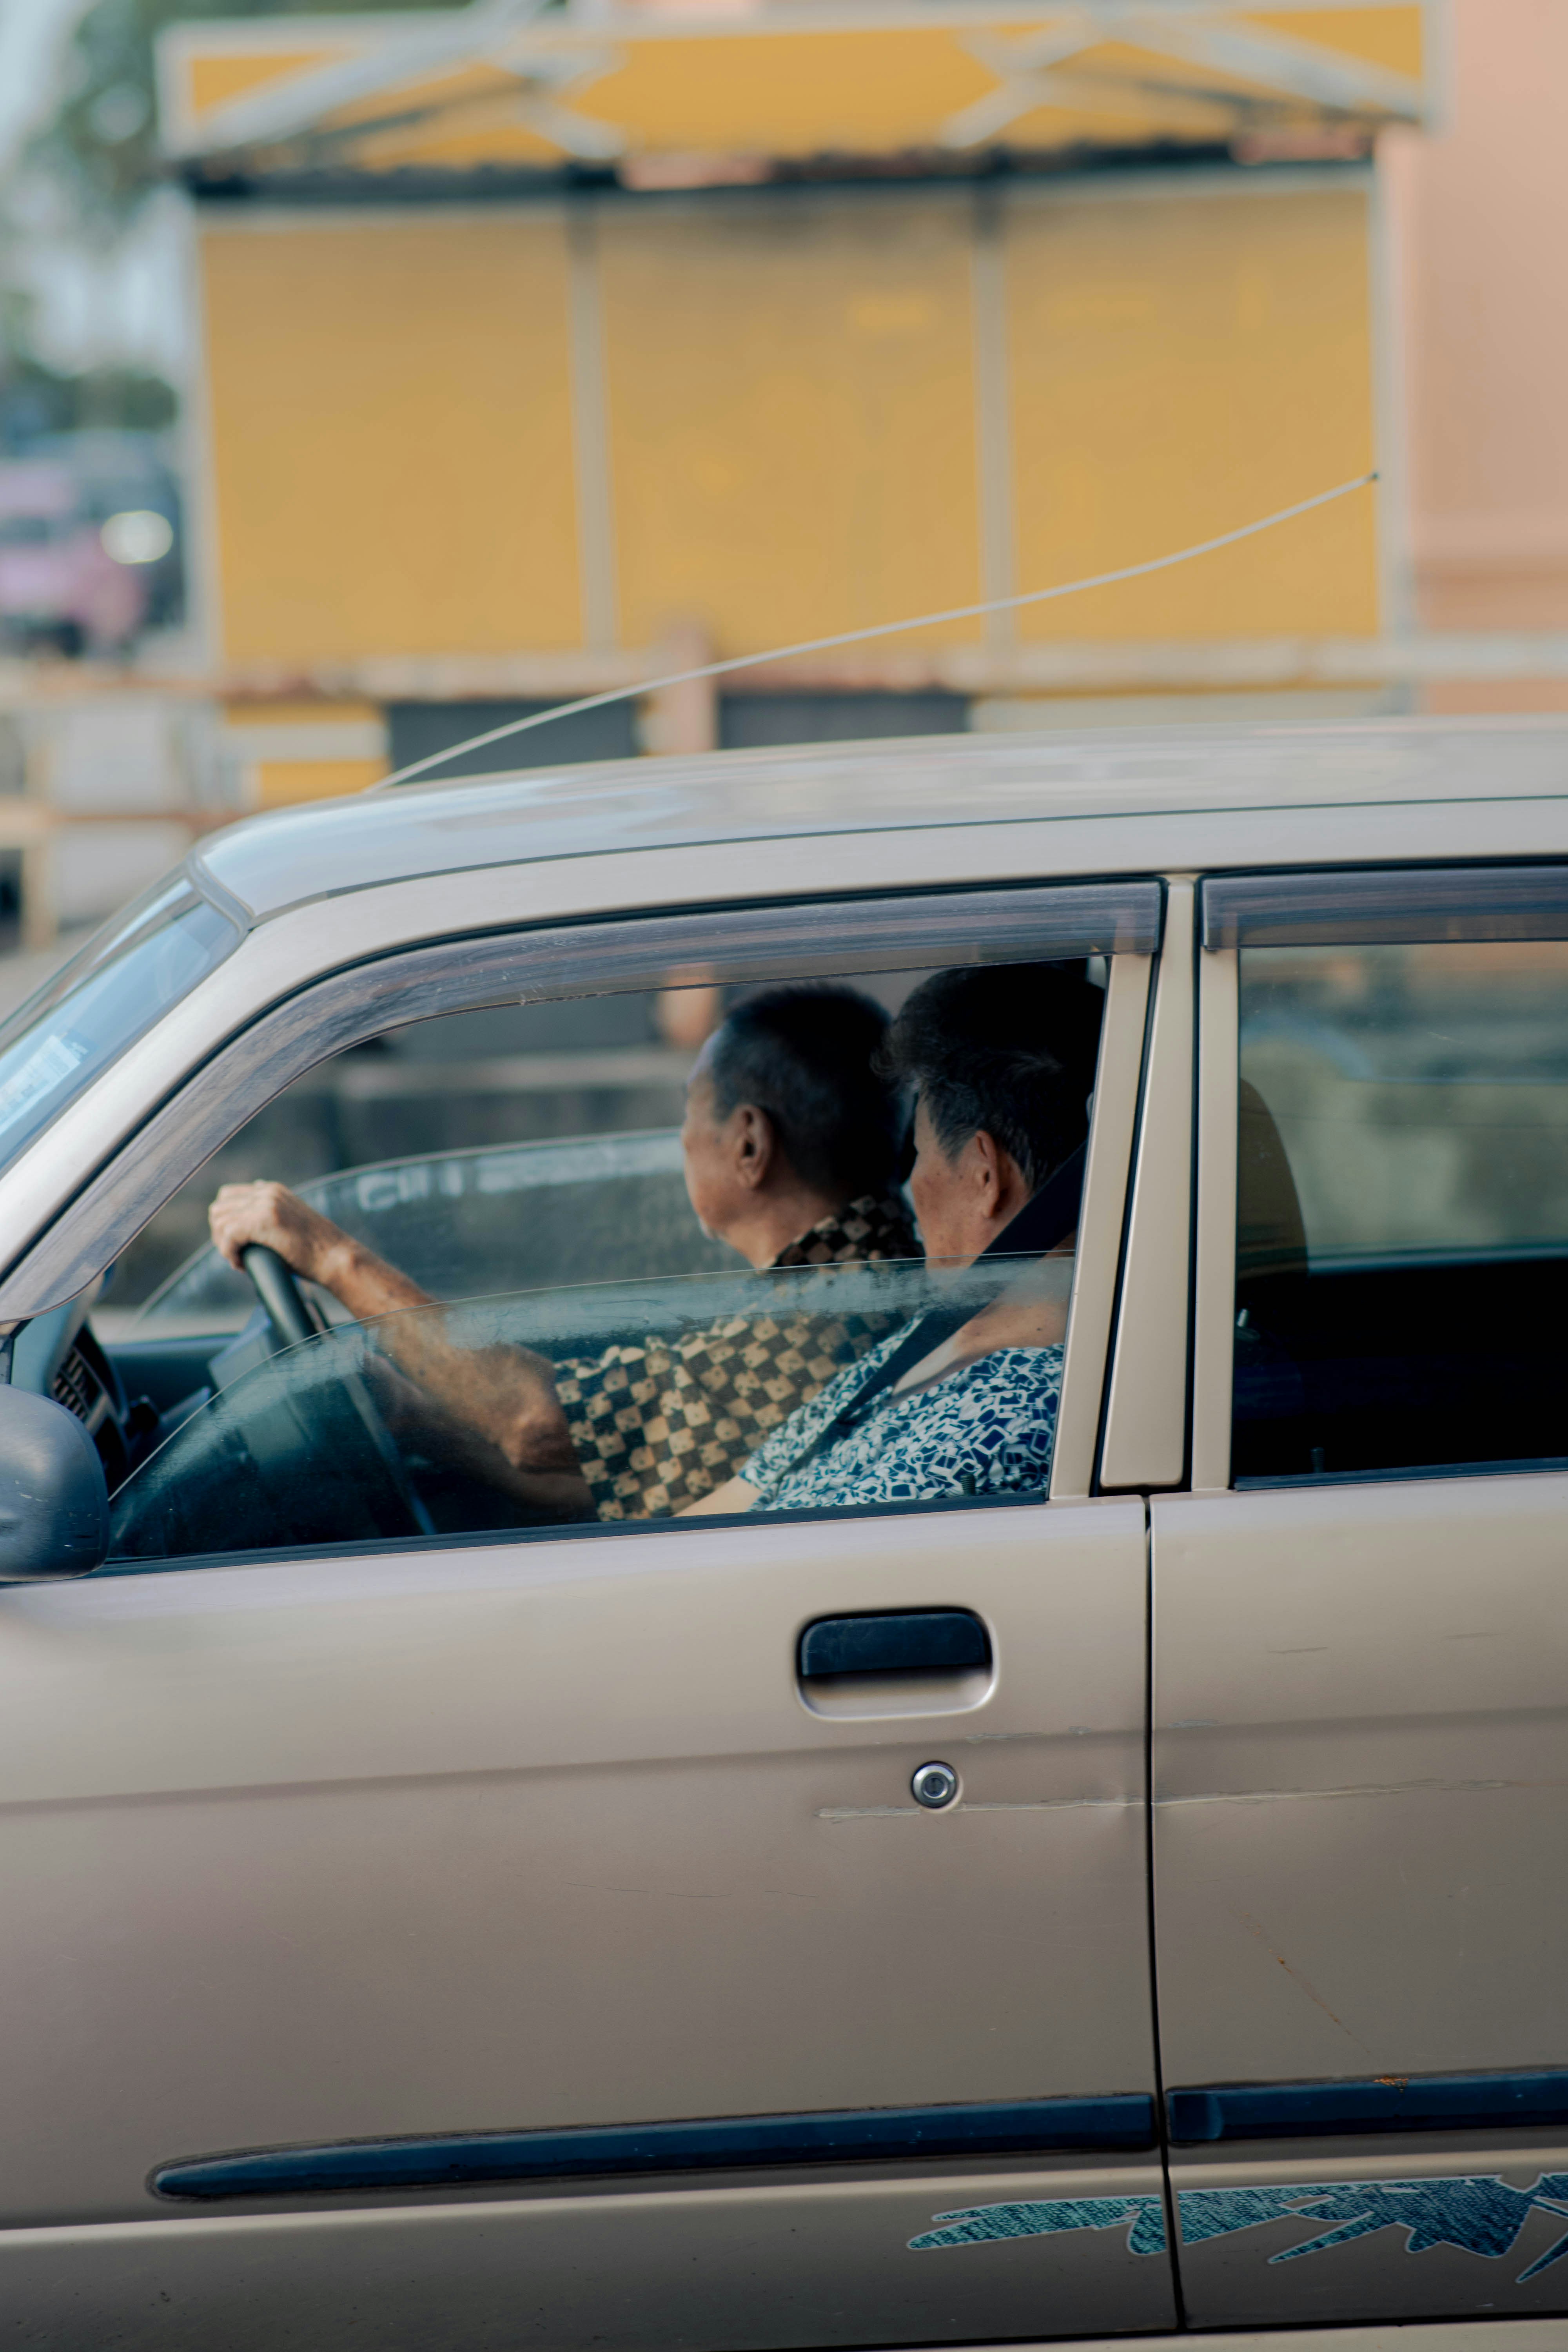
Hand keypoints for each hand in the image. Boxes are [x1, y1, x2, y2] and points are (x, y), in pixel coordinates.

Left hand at [208, 1181, 347, 1286]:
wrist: (336, 1257)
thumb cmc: (314, 1249)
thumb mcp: (289, 1222)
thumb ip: (269, 1214)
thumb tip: (246, 1219)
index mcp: (271, 1189)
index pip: (227, 1196)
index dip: (225, 1222)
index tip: (236, 1243)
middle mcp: (266, 1192)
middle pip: (219, 1207)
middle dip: (219, 1234)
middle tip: (234, 1254)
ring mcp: (266, 1204)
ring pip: (220, 1220)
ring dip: (223, 1245)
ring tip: (238, 1260)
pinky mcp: (265, 1221)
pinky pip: (229, 1234)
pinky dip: (229, 1252)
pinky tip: (240, 1264)